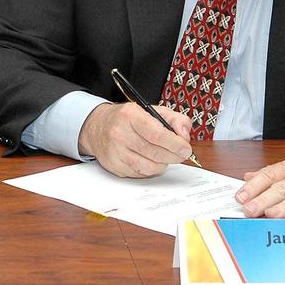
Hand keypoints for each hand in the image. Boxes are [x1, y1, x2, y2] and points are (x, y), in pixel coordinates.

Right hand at [77, 102, 193, 177]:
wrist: (98, 127)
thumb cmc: (128, 119)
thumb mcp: (151, 110)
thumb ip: (174, 119)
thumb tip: (184, 135)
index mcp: (130, 115)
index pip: (156, 134)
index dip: (174, 143)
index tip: (185, 148)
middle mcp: (120, 133)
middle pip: (155, 153)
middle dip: (173, 156)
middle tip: (181, 154)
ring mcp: (115, 152)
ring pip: (149, 166)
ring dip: (163, 164)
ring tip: (165, 156)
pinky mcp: (115, 166)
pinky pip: (141, 173)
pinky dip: (151, 169)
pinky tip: (150, 160)